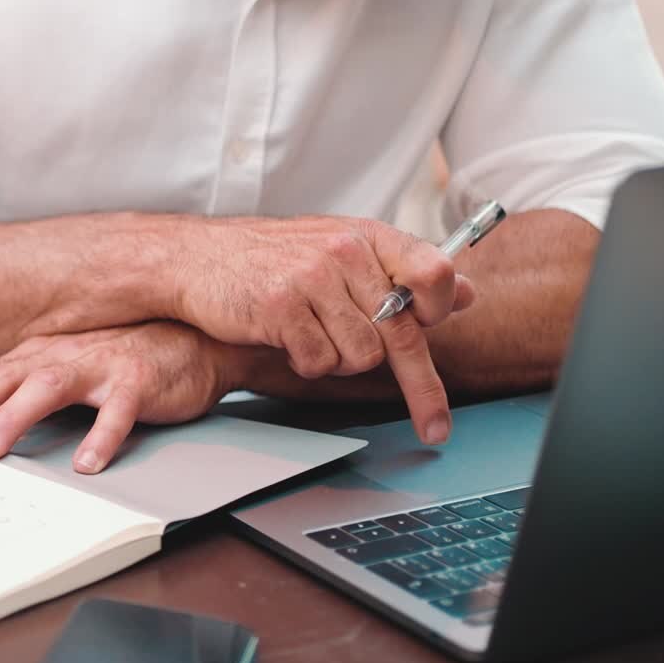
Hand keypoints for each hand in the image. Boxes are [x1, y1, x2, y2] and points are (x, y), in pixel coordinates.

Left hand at [0, 321, 240, 473]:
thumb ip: (22, 393)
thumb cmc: (124, 359)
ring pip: (49, 387)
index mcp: (39, 356)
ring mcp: (101, 364)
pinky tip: (88, 462)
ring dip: (15, 417)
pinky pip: (118, 409)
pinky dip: (101, 436)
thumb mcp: (65, 371)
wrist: (195, 341)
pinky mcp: (138, 379)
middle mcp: (63, 356)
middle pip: (3, 380)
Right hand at [173, 214, 474, 443]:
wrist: (199, 257)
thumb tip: (464, 291)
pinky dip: (305, 362)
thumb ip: (402, 271)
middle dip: (421, 388)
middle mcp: (346, 251)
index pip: (431, 271)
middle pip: (400, 332)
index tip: (435, 331)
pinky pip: (319, 363)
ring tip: (311, 335)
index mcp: (367, 235)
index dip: (437, 307)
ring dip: (338, 359)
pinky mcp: (282, 305)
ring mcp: (314, 277)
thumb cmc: (274, 257)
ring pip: (360, 356)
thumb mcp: (342, 249)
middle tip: (435, 427)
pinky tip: (285, 337)